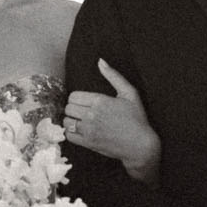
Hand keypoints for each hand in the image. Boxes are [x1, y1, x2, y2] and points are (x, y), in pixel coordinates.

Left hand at [63, 60, 160, 181]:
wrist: (140, 145)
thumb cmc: (137, 118)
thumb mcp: (129, 93)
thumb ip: (113, 76)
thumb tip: (100, 61)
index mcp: (100, 101)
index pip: (73, 96)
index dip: (77, 98)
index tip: (84, 102)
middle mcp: (92, 115)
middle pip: (68, 108)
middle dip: (73, 108)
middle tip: (82, 111)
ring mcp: (89, 130)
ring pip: (66, 121)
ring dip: (71, 120)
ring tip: (79, 121)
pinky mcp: (88, 143)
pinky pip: (69, 136)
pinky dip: (71, 133)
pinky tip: (79, 131)